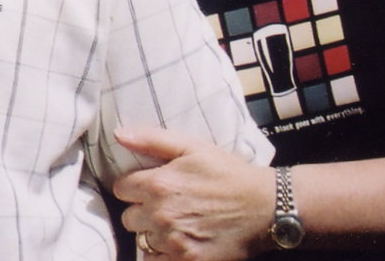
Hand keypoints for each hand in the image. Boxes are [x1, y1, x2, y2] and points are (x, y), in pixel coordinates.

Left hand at [113, 126, 273, 260]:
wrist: (265, 206)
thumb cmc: (228, 173)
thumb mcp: (193, 146)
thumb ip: (152, 139)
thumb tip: (119, 134)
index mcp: (159, 183)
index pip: (121, 189)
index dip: (134, 187)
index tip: (150, 187)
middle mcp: (161, 214)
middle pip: (128, 217)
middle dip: (142, 211)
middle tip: (166, 206)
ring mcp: (173, 241)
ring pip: (142, 240)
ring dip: (154, 233)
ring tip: (176, 224)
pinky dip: (164, 253)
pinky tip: (180, 241)